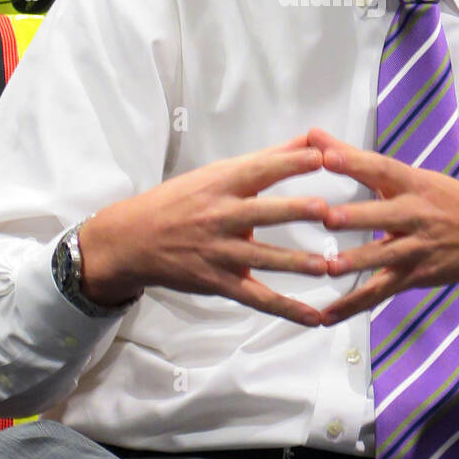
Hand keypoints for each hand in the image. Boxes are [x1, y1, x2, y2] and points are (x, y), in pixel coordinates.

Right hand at [79, 135, 332, 326]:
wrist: (132, 239)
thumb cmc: (181, 200)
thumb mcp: (217, 173)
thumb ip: (268, 159)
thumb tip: (312, 140)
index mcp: (221, 184)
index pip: (259, 170)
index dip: (289, 163)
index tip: (320, 156)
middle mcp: (220, 217)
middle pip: (260, 213)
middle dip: (292, 211)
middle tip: (324, 210)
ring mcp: (219, 252)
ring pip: (261, 259)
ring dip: (293, 262)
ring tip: (325, 265)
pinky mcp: (219, 282)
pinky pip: (257, 298)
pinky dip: (286, 309)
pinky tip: (314, 317)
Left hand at [306, 127, 458, 324]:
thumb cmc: (443, 200)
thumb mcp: (410, 175)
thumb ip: (357, 159)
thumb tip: (313, 135)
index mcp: (414, 183)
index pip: (382, 169)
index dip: (356, 163)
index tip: (327, 156)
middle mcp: (417, 215)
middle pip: (385, 215)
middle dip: (358, 217)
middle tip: (328, 217)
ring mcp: (417, 248)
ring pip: (385, 257)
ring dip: (358, 261)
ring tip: (330, 267)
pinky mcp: (414, 276)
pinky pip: (379, 292)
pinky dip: (352, 305)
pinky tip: (325, 316)